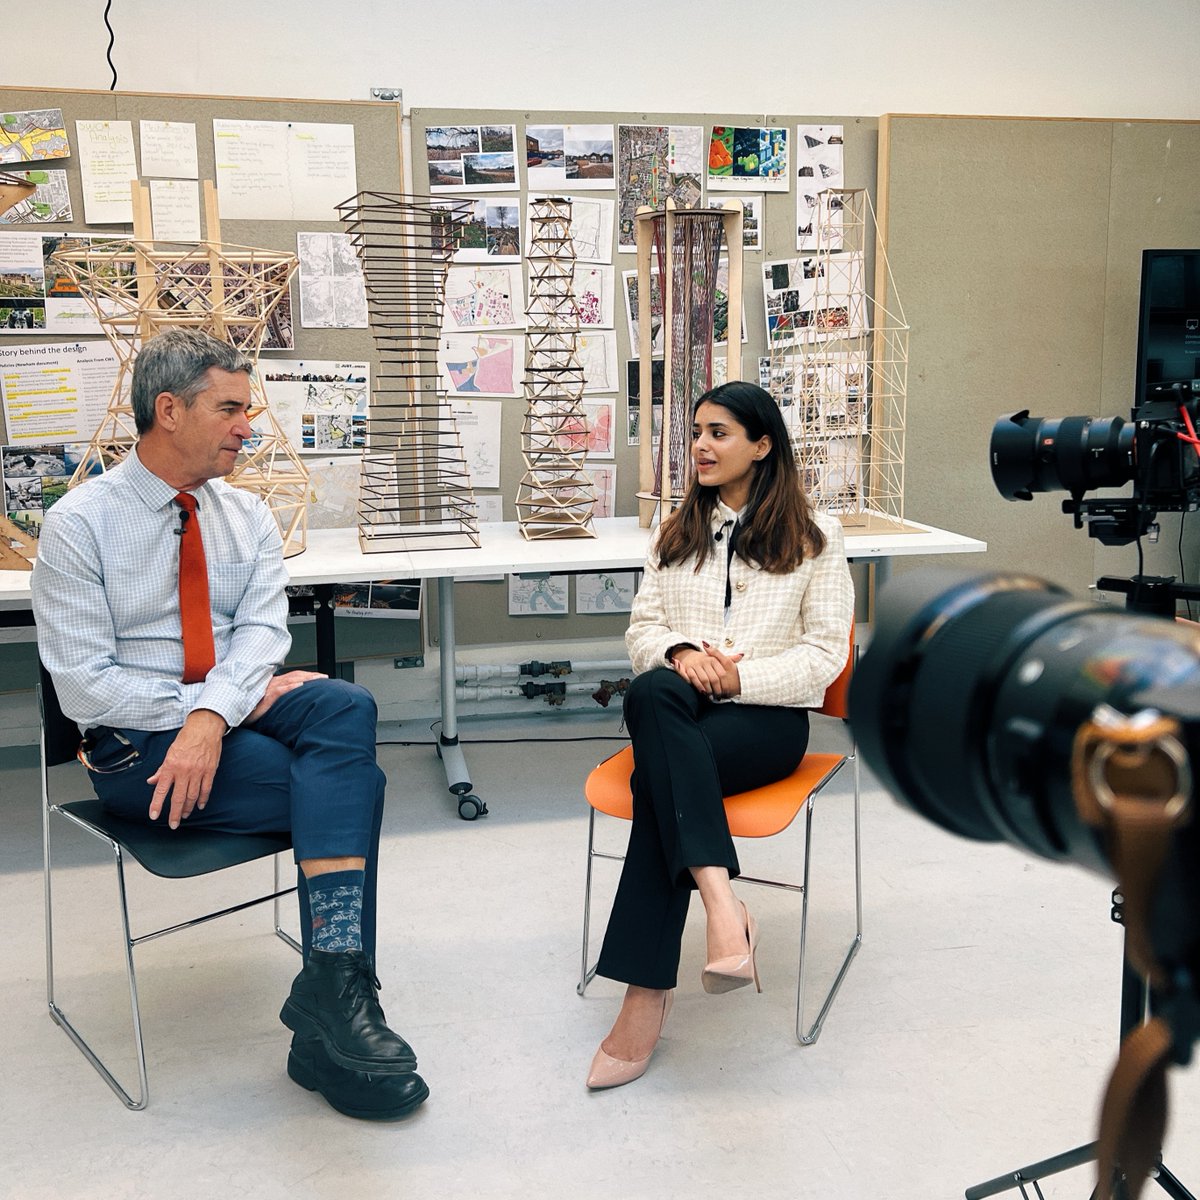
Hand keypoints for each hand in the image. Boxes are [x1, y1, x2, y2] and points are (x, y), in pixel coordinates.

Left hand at [147, 709, 225, 828]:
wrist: (205, 728)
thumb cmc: (186, 738)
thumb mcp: (169, 753)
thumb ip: (161, 770)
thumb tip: (152, 781)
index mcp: (171, 766)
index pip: (161, 790)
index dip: (157, 804)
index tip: (154, 815)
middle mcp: (184, 771)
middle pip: (178, 798)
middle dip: (174, 813)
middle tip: (173, 824)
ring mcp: (198, 772)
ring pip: (192, 796)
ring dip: (187, 808)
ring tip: (184, 815)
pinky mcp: (210, 771)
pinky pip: (206, 789)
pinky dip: (203, 799)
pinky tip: (199, 805)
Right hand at [244, 670, 326, 724]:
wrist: (233, 711)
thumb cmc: (249, 708)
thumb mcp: (266, 702)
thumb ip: (278, 699)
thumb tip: (291, 699)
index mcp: (274, 684)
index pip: (294, 677)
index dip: (307, 675)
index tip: (320, 677)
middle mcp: (272, 683)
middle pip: (295, 676)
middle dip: (311, 676)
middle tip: (324, 676)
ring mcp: (268, 689)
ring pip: (290, 680)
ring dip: (305, 679)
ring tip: (318, 678)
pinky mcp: (265, 697)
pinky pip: (279, 691)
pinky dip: (290, 687)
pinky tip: (300, 686)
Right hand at [672, 643, 742, 697]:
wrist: (690, 657)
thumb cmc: (707, 661)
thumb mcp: (718, 658)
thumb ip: (729, 658)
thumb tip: (741, 656)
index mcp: (714, 659)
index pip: (722, 674)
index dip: (724, 684)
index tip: (726, 692)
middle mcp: (705, 661)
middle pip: (714, 678)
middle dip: (717, 689)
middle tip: (719, 697)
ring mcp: (696, 665)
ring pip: (704, 680)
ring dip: (708, 690)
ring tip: (711, 697)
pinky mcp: (688, 669)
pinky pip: (693, 679)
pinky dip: (698, 686)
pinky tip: (702, 692)